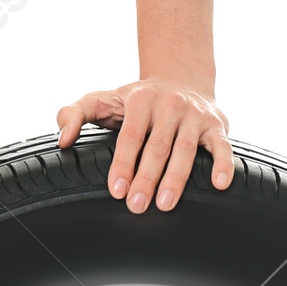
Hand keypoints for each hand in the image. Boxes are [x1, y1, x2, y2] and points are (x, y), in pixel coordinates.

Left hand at [55, 79, 232, 212]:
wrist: (180, 79)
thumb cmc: (135, 100)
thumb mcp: (101, 100)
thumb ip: (74, 115)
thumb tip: (62, 140)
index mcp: (140, 100)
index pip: (130, 135)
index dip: (123, 163)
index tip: (116, 190)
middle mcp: (170, 105)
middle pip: (158, 147)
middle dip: (147, 178)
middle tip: (136, 206)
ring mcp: (195, 115)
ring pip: (186, 150)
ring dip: (177, 179)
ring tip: (166, 204)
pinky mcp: (217, 125)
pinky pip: (222, 146)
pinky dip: (224, 164)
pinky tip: (220, 184)